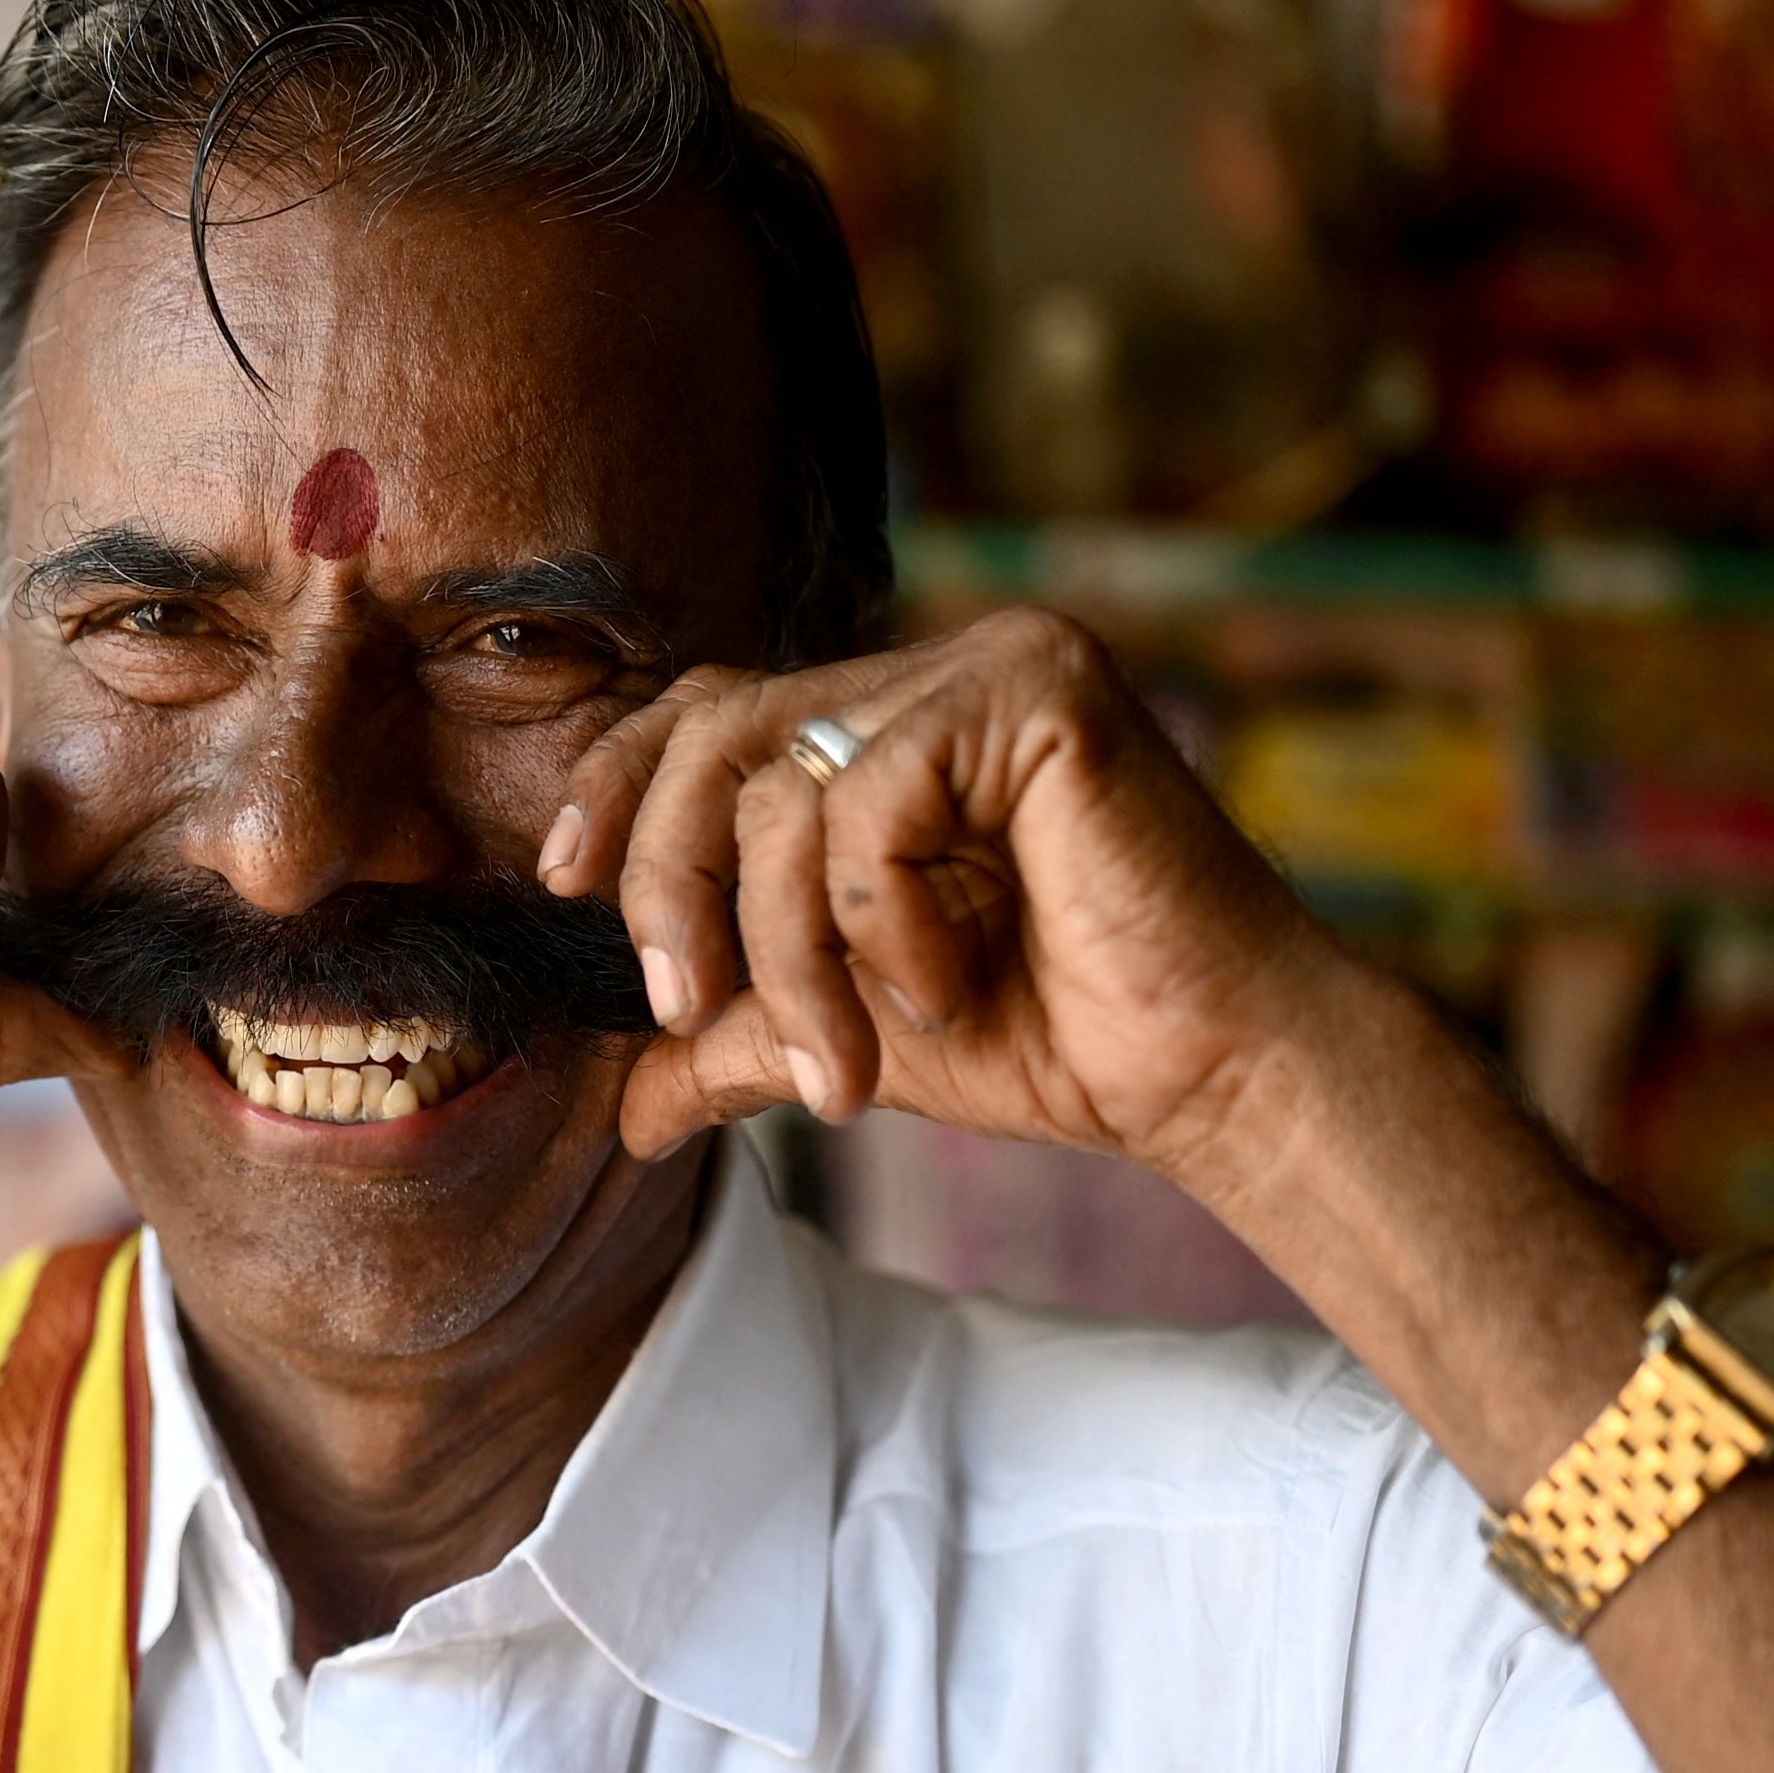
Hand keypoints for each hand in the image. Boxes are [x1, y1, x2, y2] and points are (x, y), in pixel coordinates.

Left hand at [536, 608, 1357, 1191]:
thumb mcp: (853, 1033)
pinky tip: (952, 986)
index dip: (618, 785)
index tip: (564, 885)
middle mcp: (938, 669)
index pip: (705, 710)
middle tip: (682, 1009)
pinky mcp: (1041, 689)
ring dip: (790, 953)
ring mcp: (994, 664)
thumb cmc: (1052, 1041)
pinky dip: (884, 923)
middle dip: (673, 882)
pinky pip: (875, 799)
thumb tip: (622, 1108)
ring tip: (846, 1067)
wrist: (1209, 1077)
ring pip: (787, 786)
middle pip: (717, 731)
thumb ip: (739, 1037)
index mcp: (890, 723)